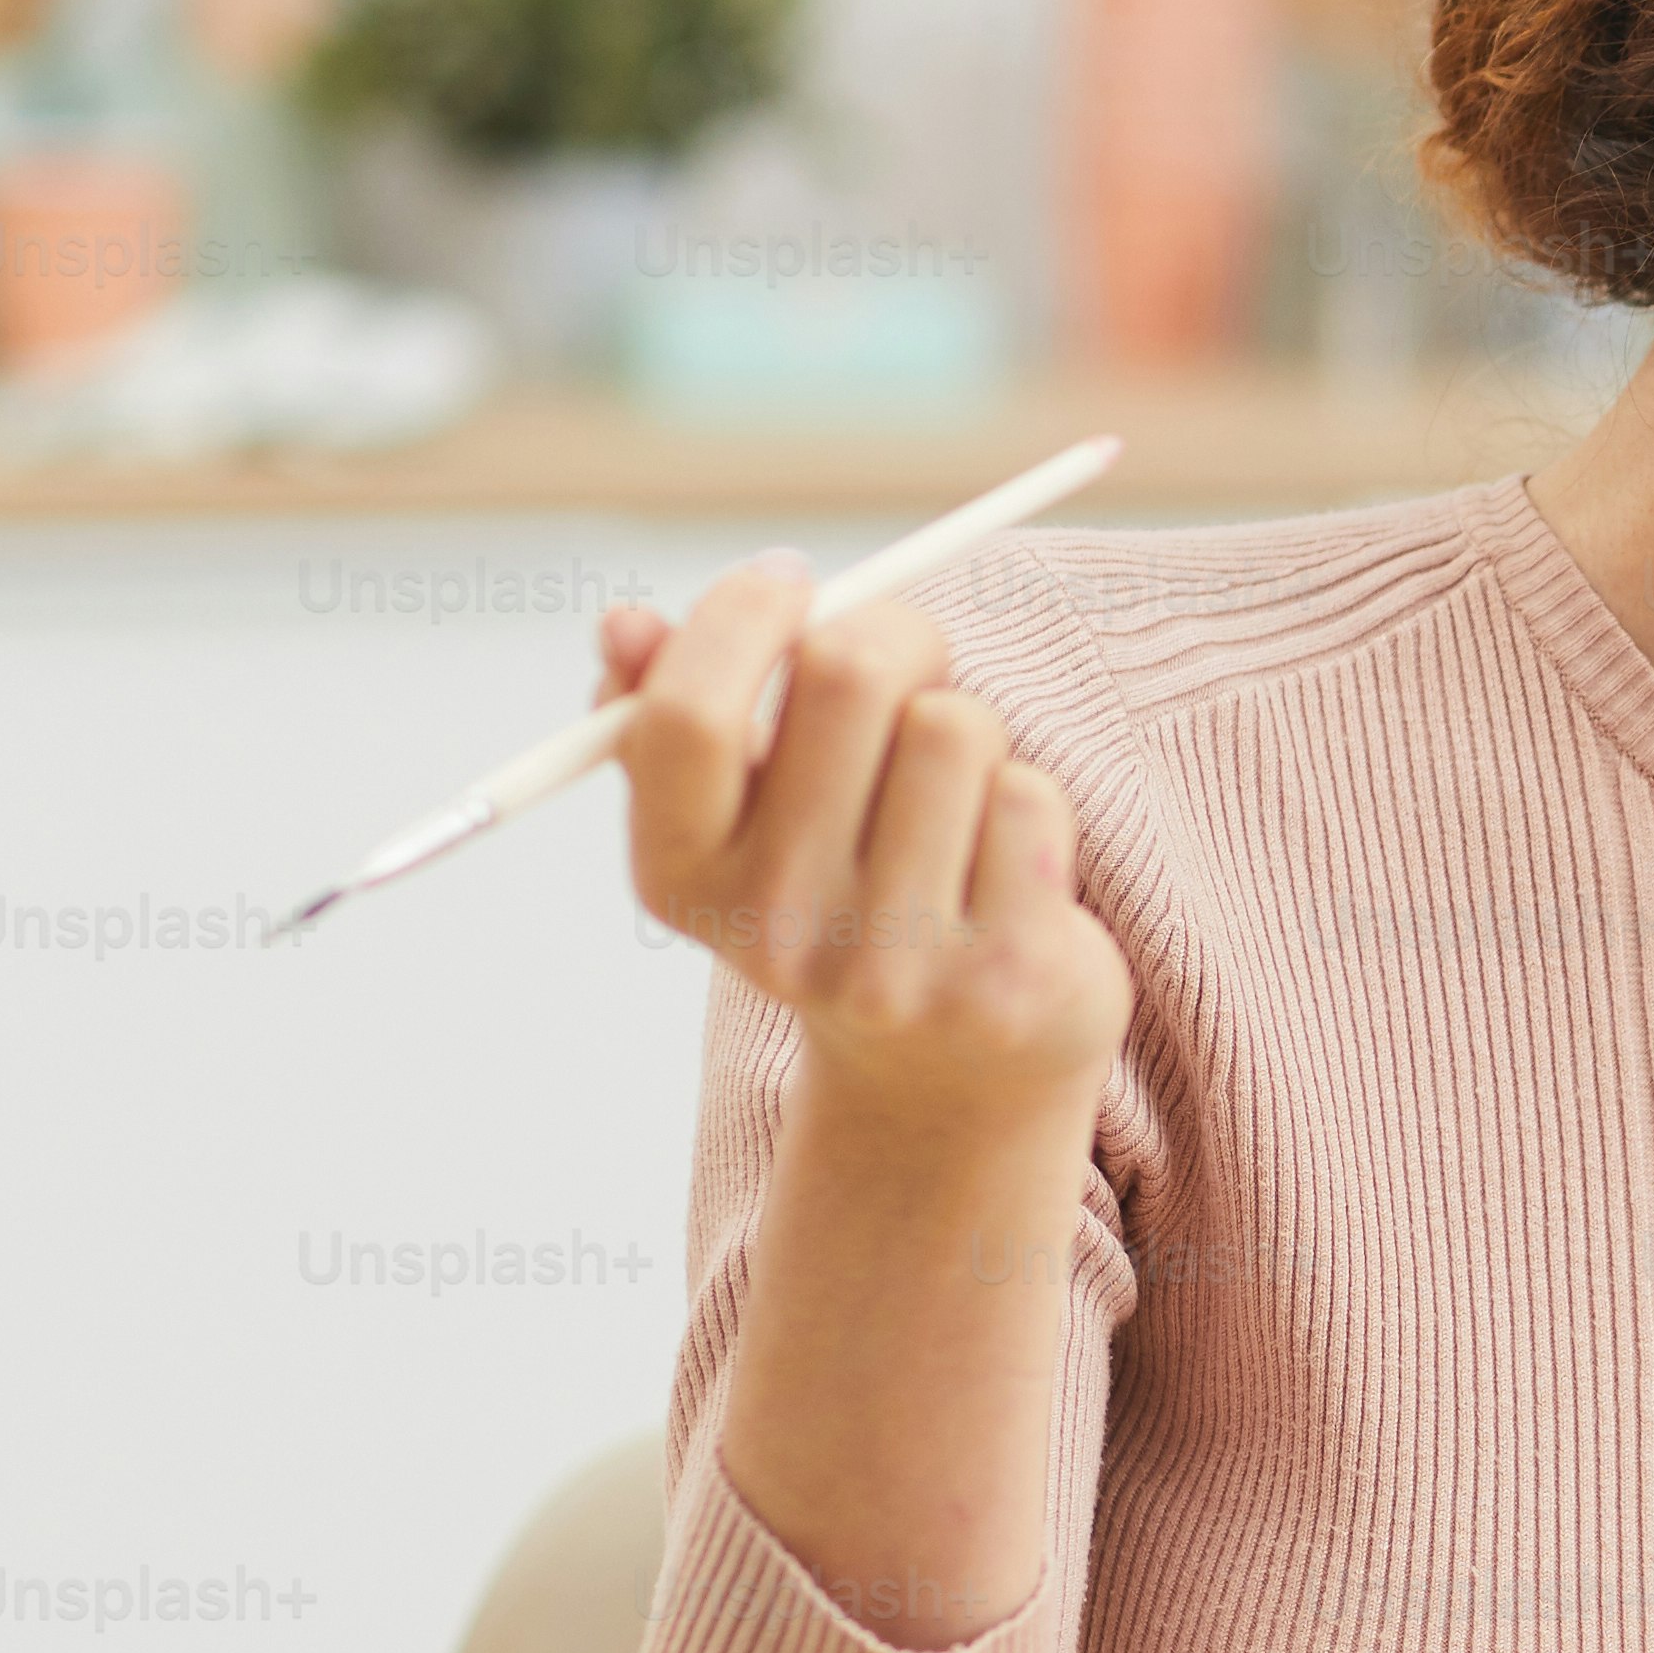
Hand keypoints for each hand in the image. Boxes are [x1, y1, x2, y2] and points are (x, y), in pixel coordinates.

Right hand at [603, 562, 1126, 1137]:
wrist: (945, 1073)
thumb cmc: (834, 893)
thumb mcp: (735, 819)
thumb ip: (669, 713)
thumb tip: (622, 625)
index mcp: (680, 876)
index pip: (686, 715)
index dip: (740, 615)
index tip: (789, 579)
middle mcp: (774, 930)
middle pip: (847, 674)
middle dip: (895, 636)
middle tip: (909, 656)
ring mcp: (893, 963)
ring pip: (956, 726)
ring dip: (969, 732)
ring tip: (950, 797)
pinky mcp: (1005, 976)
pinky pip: (1031, 796)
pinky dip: (1027, 801)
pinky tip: (1002, 862)